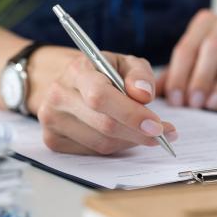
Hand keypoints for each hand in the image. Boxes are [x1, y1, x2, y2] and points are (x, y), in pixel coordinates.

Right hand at [33, 50, 176, 154]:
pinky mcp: (53, 140)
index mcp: (77, 71)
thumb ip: (139, 74)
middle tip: (163, 134)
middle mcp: (59, 95)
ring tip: (147, 133)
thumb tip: (144, 95)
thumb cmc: (104, 73)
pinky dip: (117, 147)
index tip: (156, 125)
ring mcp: (52, 120)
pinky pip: (94, 152)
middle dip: (138, 133)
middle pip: (104, 124)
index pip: (101, 96)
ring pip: (102, 143)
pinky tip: (126, 136)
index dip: (131, 114)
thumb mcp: (125, 64)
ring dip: (131, 141)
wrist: (71, 83)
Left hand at [160, 10, 216, 112]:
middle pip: (213, 46)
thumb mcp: (201, 59)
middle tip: (194, 103)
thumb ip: (177, 74)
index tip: (176, 100)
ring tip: (215, 105)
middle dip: (201, 76)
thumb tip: (150, 94)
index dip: (179, 74)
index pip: (188, 46)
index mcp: (207, 23)